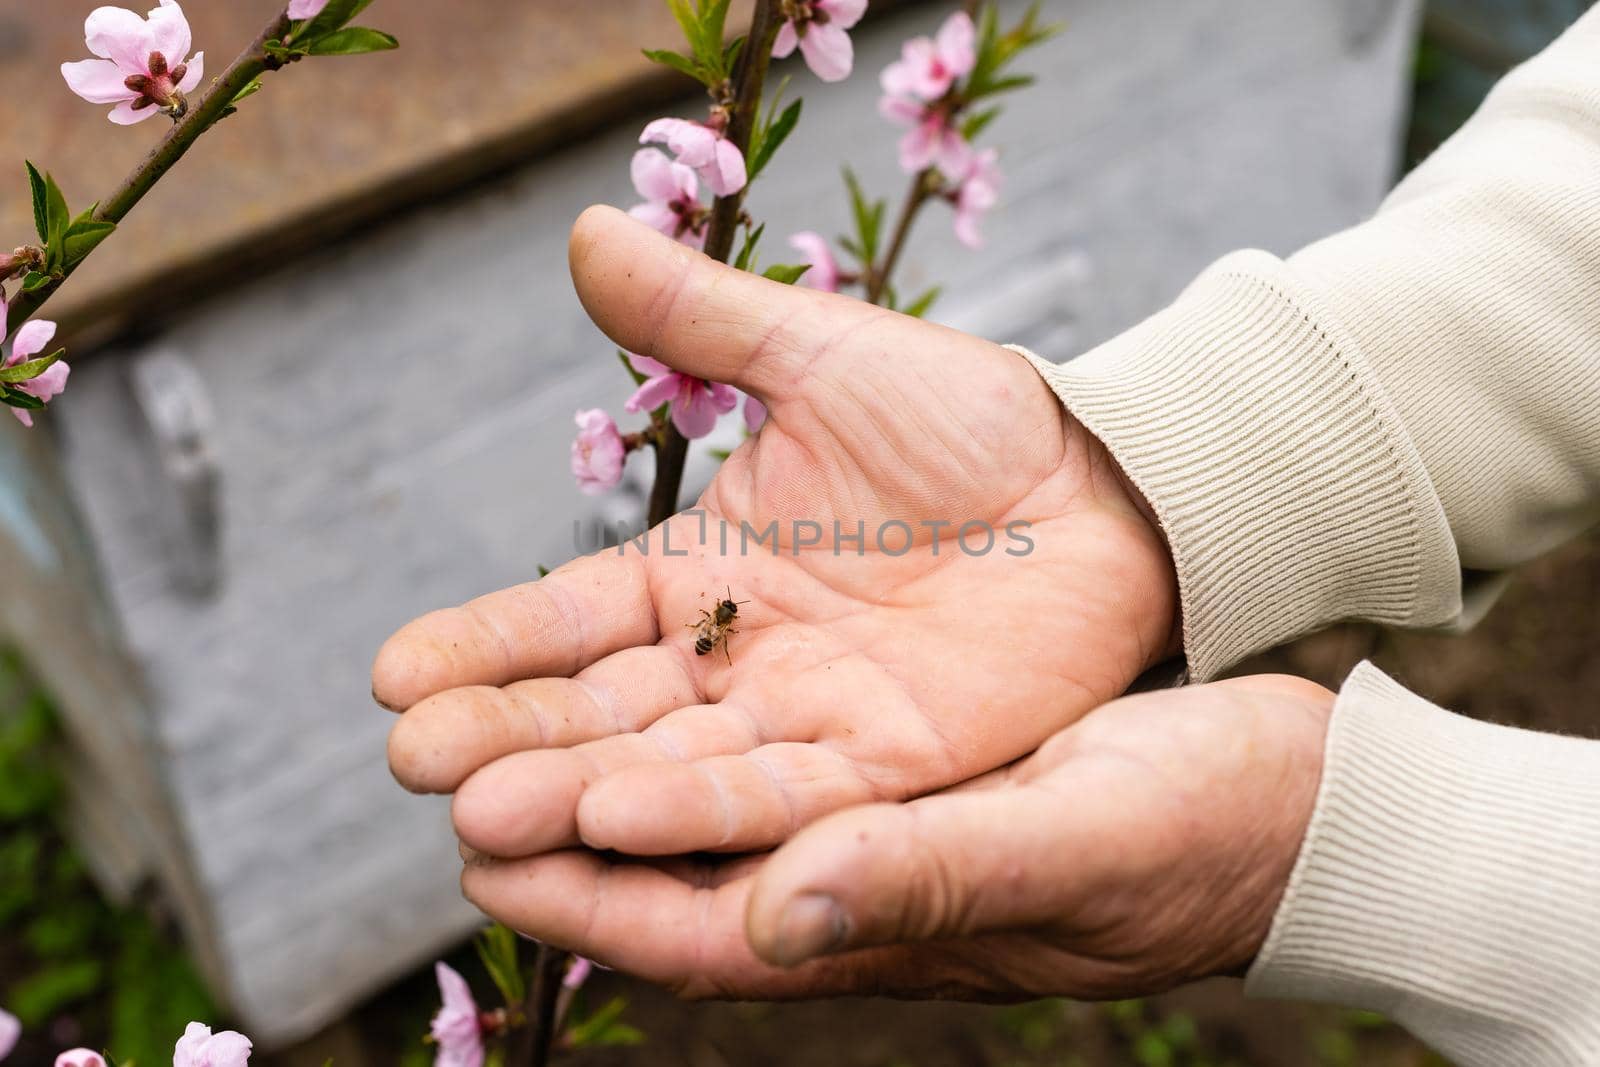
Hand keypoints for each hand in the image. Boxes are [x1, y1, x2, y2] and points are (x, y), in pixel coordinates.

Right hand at [372, 205, 1177, 858]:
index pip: (567, 622)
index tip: (392, 678)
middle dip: (507, 740)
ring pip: (672, 773)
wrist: (1103, 477)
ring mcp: (807, 722)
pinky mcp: (892, 771)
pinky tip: (617, 820)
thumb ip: (700, 315)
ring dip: (579, 796)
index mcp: (700, 575)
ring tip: (484, 815)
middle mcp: (736, 665)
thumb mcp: (820, 353)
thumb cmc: (966, 416)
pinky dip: (703, 812)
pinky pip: (784, 796)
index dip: (484, 650)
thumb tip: (583, 232)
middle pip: (599, 715)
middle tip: (415, 760)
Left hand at [456, 675, 1333, 999]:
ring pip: (702, 776)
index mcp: (875, 921)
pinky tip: (640, 635)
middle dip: (552, 805)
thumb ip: (931, 875)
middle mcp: (848, 869)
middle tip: (434, 754)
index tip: (473, 848)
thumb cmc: (1195, 837)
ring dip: (600, 739)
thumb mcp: (1072, 844)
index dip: (581, 896)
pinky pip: (768, 717)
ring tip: (493, 696)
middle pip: (667, 851)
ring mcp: (869, 802)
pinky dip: (694, 684)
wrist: (1278, 787)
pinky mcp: (895, 740)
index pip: (693, 930)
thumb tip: (780, 907)